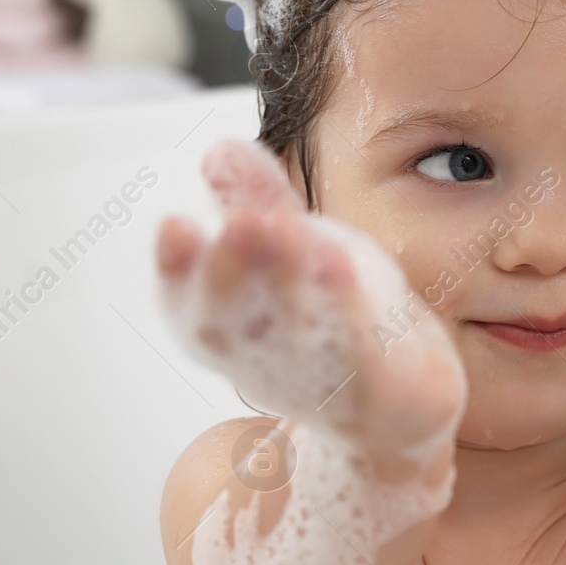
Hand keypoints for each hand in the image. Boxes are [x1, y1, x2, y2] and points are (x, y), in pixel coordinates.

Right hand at [157, 140, 465, 457]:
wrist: (392, 414)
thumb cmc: (327, 327)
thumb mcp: (289, 259)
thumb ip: (257, 203)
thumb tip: (219, 150)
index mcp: (231, 325)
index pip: (187, 302)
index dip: (176, 268)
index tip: (173, 226)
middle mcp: (264, 357)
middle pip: (234, 321)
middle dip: (231, 272)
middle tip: (241, 222)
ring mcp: (320, 379)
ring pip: (296, 335)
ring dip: (290, 285)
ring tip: (291, 229)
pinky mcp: (381, 391)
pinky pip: (364, 358)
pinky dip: (352, 318)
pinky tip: (345, 268)